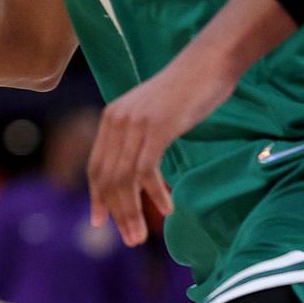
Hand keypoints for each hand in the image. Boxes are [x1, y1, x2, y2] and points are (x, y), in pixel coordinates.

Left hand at [87, 61, 233, 244]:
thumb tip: (140, 172)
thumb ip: (141, 139)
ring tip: (141, 236)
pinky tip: (166, 208)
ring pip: (123, 179)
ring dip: (131, 212)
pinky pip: (145, 170)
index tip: (99, 221)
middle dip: (116, 212)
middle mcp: (116, 120)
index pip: (96, 166)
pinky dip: (153, 194)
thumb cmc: (186, 91)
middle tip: (130, 239)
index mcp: (111, 118)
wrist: (207, 63)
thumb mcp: (154, 116)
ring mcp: (134, 123)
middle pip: (106, 178)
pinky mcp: (156, 127)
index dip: (97, 197)